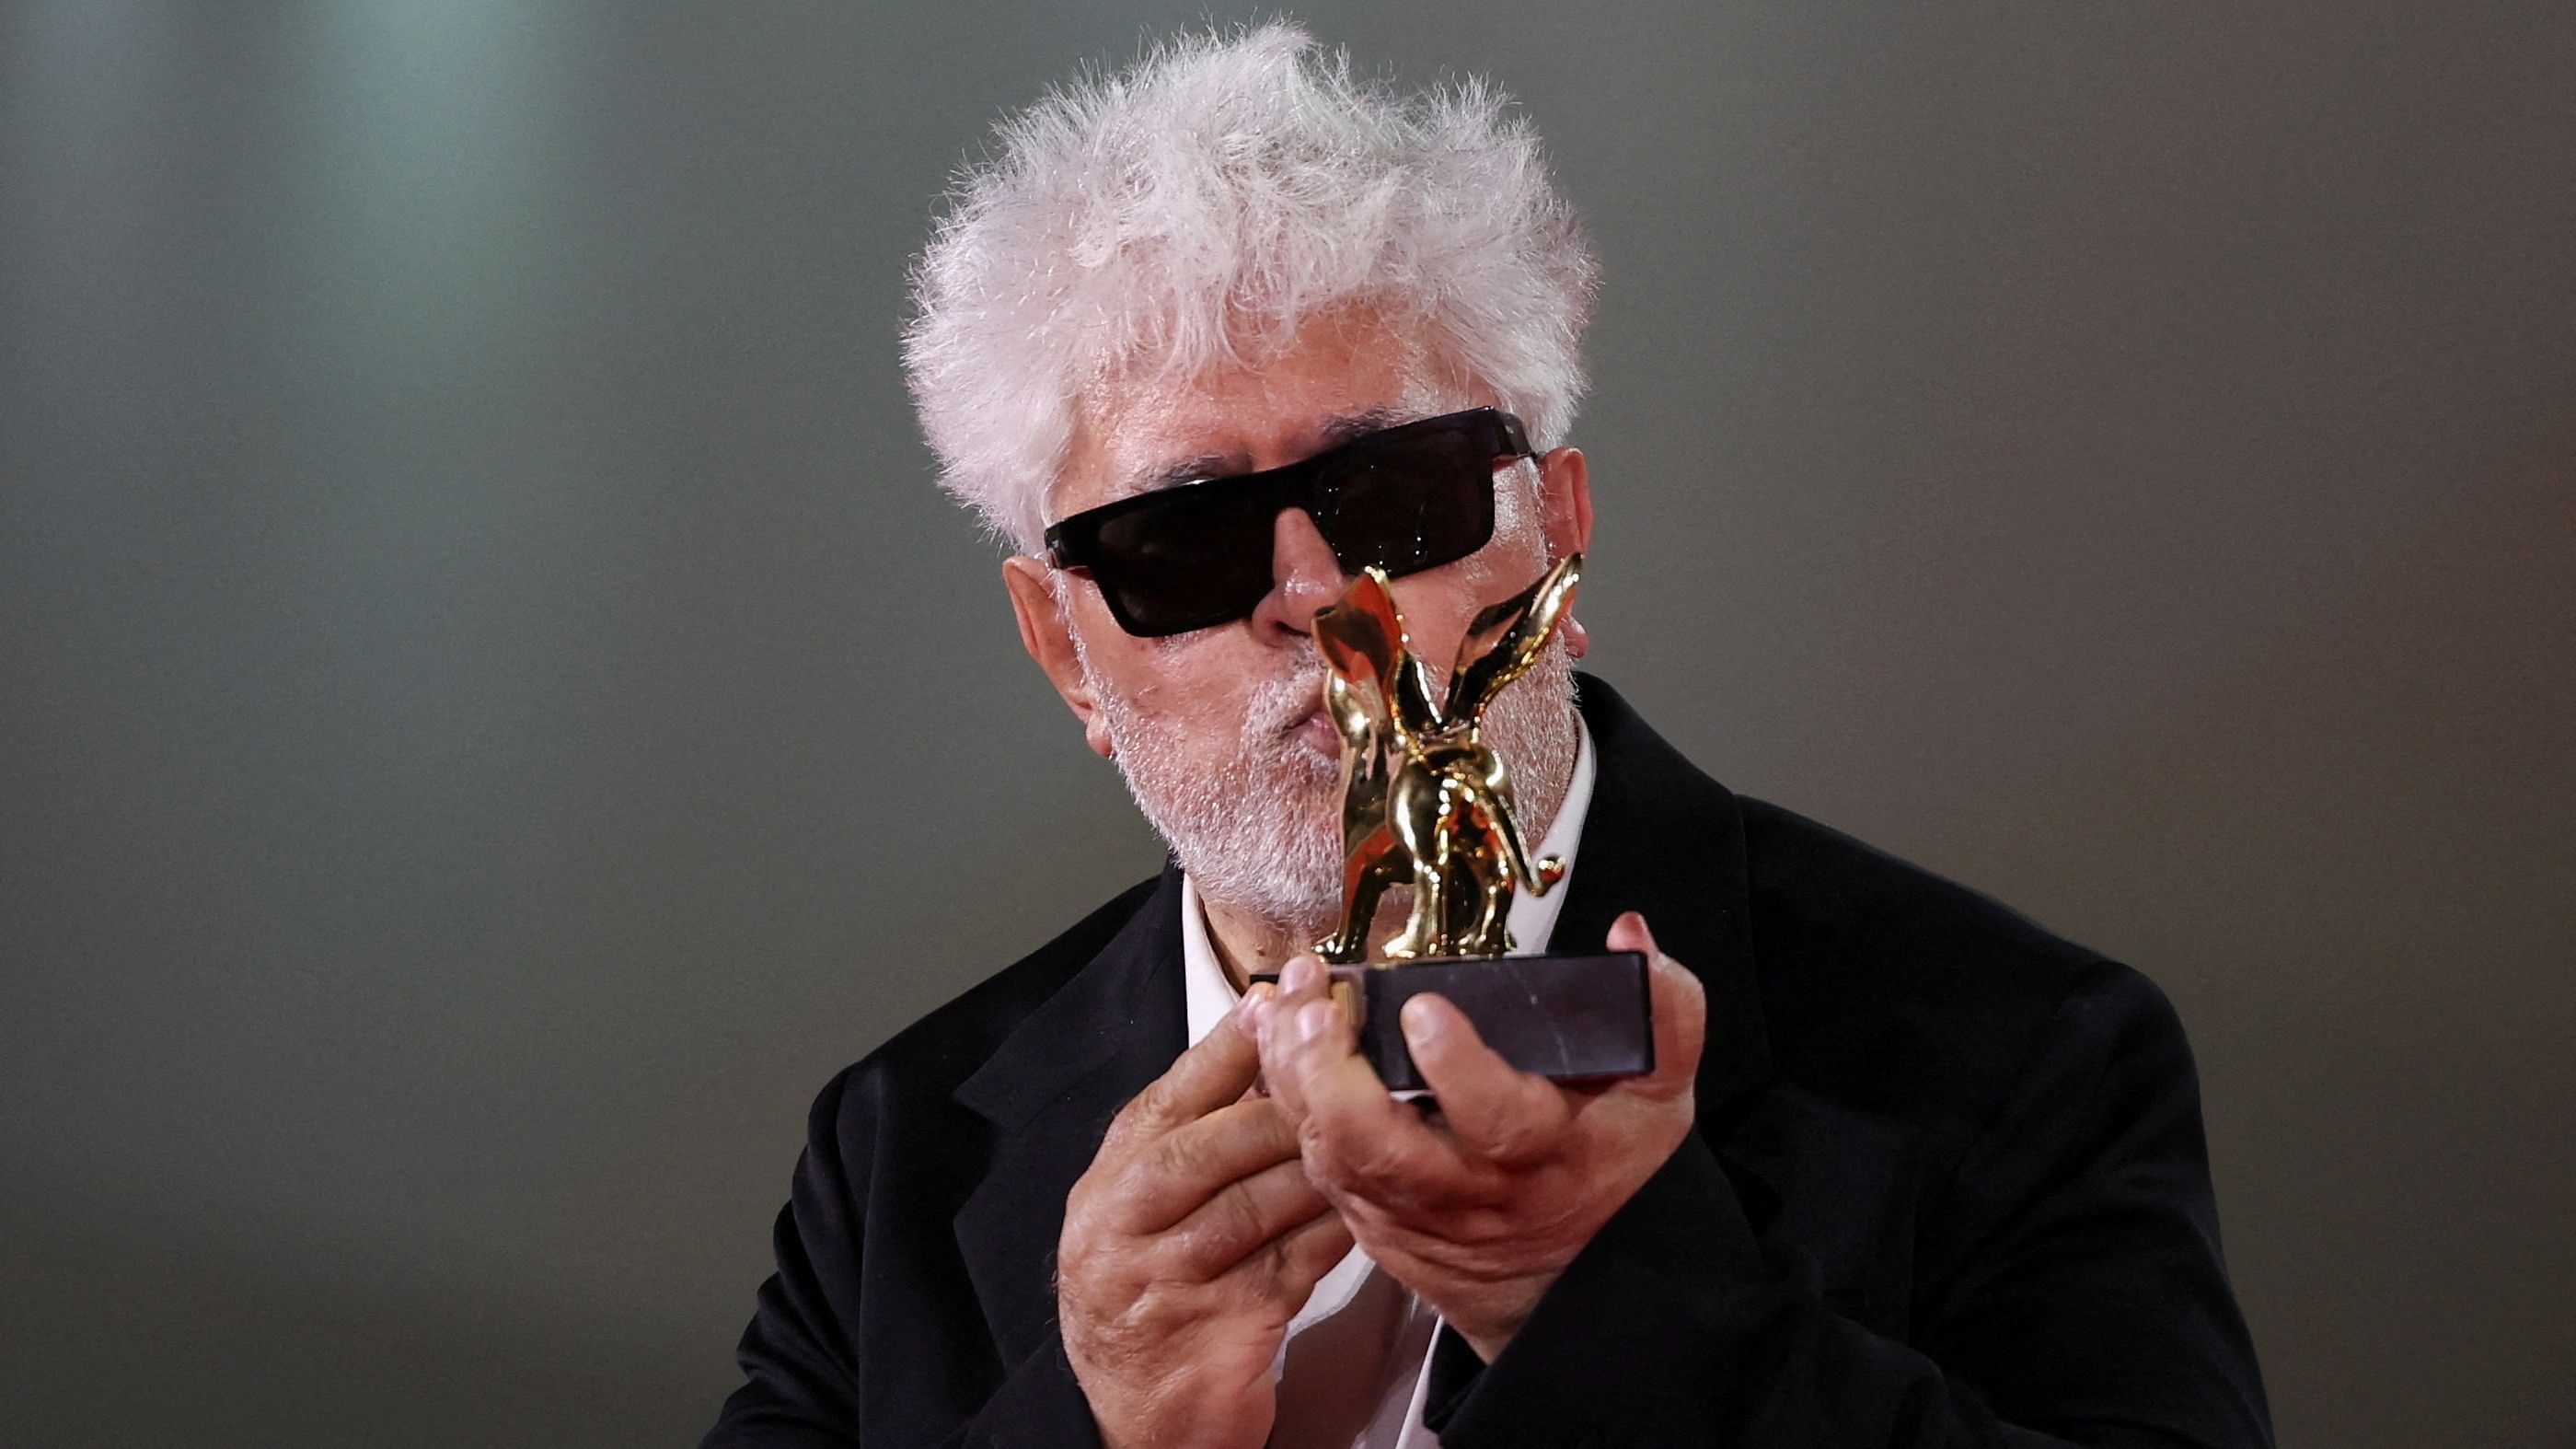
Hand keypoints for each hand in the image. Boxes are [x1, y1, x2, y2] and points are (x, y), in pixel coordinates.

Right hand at [1058, 988, 1356, 1448]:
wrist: (1134, 1419)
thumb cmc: (1152, 1300)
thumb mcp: (1149, 1213)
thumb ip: (1195, 1142)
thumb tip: (1266, 1048)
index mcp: (1110, 1183)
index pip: (1172, 1096)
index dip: (1230, 1045)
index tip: (1278, 998)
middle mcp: (1123, 1225)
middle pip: (1217, 1143)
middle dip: (1289, 1098)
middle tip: (1347, 1059)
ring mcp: (1164, 1281)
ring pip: (1258, 1202)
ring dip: (1321, 1163)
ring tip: (1373, 1125)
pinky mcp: (1214, 1331)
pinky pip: (1290, 1266)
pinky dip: (1334, 1232)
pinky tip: (1369, 1209)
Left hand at [1253, 912, 1705, 1360]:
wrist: (1572, 1282)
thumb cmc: (1606, 1167)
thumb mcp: (1658, 1096)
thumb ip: (1663, 1014)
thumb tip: (1630, 933)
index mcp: (1544, 1154)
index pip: (1497, 1119)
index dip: (1457, 1067)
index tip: (1423, 1008)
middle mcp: (1467, 1190)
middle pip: (1384, 1151)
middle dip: (1335, 1080)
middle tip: (1316, 1010)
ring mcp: (1409, 1210)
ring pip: (1335, 1157)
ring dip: (1297, 1080)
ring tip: (1285, 1003)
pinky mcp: (1371, 1219)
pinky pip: (1315, 1163)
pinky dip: (1285, 1097)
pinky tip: (1273, 1034)